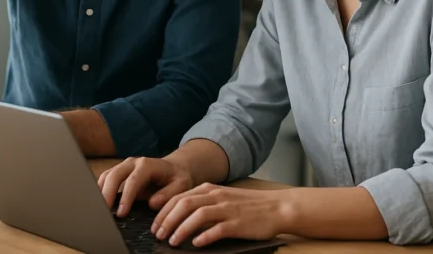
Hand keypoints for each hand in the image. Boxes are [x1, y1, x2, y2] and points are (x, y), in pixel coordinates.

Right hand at [98, 157, 194, 216]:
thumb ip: (169, 194)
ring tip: (98, 211)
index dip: (126, 197)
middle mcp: (133, 162)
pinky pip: (105, 180)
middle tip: (103, 213)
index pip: (133, 180)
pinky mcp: (119, 173)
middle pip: (114, 175)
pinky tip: (99, 205)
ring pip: (106, 176)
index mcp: (148, 165)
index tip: (121, 213)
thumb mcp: (181, 186)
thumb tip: (152, 203)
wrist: (174, 169)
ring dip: (100, 193)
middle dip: (107, 194)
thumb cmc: (177, 178)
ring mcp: (124, 166)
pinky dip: (100, 191)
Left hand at [151, 184, 289, 248]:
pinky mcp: (238, 223)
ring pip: (197, 215)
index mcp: (210, 189)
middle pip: (184, 204)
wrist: (277, 207)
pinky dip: (205, 236)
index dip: (163, 212)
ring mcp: (227, 209)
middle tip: (158, 235)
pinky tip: (196, 244)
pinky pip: (218, 229)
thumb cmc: (248, 206)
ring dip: (181, 228)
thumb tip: (179, 215)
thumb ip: (203, 202)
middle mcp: (216, 196)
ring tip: (172, 241)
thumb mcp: (222, 198)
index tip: (155, 225)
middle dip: (167, 220)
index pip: (179, 197)